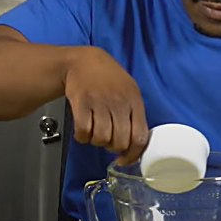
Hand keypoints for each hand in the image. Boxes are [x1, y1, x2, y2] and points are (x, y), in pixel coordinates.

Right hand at [64, 47, 149, 164]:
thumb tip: (135, 143)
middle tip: (107, 140)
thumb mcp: (129, 90)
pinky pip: (83, 131)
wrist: (83, 61)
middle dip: (112, 147)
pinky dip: (82, 137)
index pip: (140, 137)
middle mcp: (118, 102)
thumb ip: (135, 114)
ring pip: (100, 139)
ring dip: (96, 141)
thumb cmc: (108, 78)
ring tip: (94, 132)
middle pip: (119, 141)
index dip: (133, 154)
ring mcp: (99, 102)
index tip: (125, 159)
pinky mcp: (81, 103)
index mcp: (134, 101)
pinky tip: (83, 131)